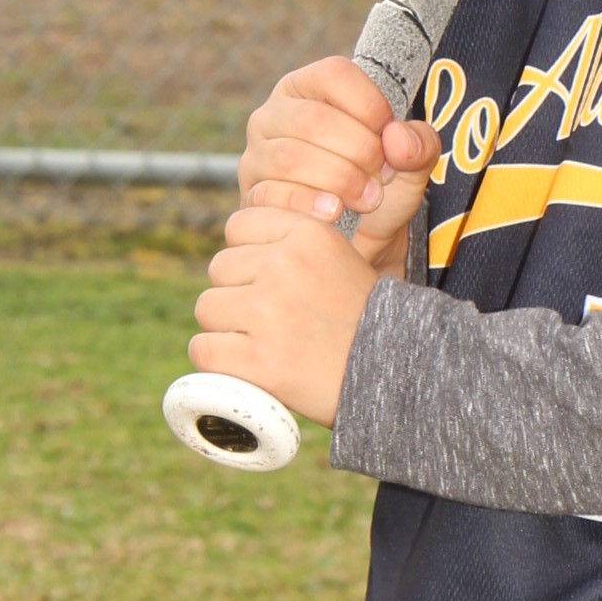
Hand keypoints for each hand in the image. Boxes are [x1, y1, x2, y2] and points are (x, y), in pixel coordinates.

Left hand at [190, 205, 377, 427]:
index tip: (267, 278)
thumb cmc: (367, 321)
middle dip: (238, 292)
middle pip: (220, 268)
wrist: (398, 375)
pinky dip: (218, 362)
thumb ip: (292, 247)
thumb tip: (236, 251)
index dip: (248, 254)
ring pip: (208, 308)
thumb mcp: (340, 259)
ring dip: (226, 327)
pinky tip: (244, 366)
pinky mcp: (256, 359)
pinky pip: (204, 349)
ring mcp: (266, 312)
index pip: (239, 225)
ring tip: (262, 343)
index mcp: (308, 234)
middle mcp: (283, 265)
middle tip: (272, 319)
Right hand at [239, 57, 439, 273]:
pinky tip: (335, 214)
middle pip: (312, 120)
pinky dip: (310, 206)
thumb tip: (397, 140)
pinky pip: (273, 195)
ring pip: (291, 158)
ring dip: (339, 180)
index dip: (370, 106)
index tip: (391, 139)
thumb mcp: (412, 163)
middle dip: (358, 151)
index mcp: (311, 87)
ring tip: (367, 199)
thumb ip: (420, 144)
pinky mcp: (251, 194)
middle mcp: (276, 113)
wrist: (361, 241)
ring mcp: (258, 154)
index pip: (334, 74)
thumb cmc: (379, 186)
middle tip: (382, 177)